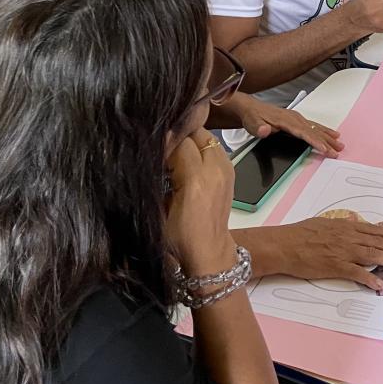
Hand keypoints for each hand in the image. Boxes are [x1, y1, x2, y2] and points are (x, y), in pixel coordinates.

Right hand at [165, 128, 236, 272]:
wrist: (209, 251)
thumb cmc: (179, 236)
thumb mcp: (160, 206)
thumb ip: (158, 175)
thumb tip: (155, 149)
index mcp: (195, 178)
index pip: (178, 140)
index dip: (163, 141)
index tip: (151, 149)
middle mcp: (216, 168)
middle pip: (195, 132)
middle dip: (177, 136)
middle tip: (162, 149)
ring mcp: (227, 168)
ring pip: (206, 136)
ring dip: (190, 140)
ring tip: (174, 153)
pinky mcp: (230, 171)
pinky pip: (214, 147)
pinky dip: (200, 147)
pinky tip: (187, 159)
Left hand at [232, 94, 342, 156]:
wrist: (250, 108)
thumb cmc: (252, 117)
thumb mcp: (252, 123)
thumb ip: (259, 128)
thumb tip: (265, 130)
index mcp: (286, 120)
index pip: (303, 132)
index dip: (314, 141)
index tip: (324, 149)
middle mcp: (294, 118)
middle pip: (313, 131)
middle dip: (326, 142)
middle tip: (337, 152)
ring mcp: (297, 118)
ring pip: (316, 128)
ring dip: (328, 136)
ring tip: (339, 144)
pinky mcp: (297, 119)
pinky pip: (314, 125)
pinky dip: (324, 130)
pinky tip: (331, 134)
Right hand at [257, 217, 382, 291]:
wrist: (285, 245)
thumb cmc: (300, 233)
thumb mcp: (324, 222)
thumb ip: (341, 223)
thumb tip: (354, 220)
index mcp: (345, 227)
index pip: (373, 230)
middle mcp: (348, 238)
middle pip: (377, 242)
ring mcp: (343, 252)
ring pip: (372, 255)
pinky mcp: (336, 267)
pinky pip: (357, 273)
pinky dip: (370, 278)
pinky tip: (381, 284)